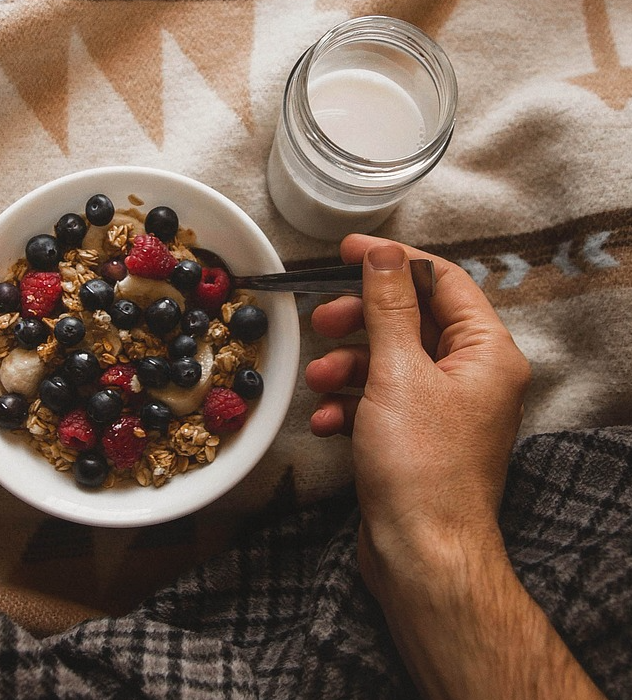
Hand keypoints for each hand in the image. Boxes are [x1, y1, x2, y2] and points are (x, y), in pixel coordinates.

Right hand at [304, 234, 529, 592]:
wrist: (421, 553)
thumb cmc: (422, 467)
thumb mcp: (398, 373)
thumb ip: (388, 307)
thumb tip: (382, 255)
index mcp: (487, 352)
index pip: (443, 281)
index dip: (394, 261)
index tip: (347, 252)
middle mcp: (472, 376)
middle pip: (411, 321)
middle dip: (360, 321)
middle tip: (321, 320)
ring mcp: (445, 409)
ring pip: (390, 362)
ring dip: (347, 366)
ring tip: (319, 381)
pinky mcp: (417, 437)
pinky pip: (381, 401)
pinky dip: (351, 404)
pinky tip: (328, 422)